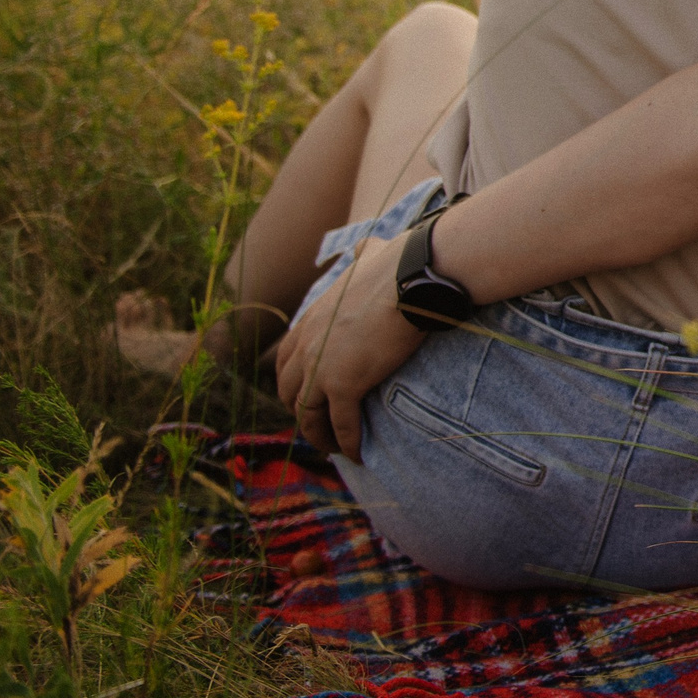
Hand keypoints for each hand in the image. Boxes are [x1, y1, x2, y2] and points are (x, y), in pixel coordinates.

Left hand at [273, 231, 425, 461]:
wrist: (411, 279)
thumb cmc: (399, 265)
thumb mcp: (370, 256)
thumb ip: (362, 255)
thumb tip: (365, 244)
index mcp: (311, 319)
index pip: (286, 357)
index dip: (292, 379)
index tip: (306, 393)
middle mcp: (307, 346)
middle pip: (289, 390)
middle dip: (300, 410)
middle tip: (318, 424)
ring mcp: (321, 368)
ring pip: (307, 415)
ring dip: (318, 435)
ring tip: (334, 448)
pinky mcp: (343, 385)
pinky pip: (339, 424)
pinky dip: (346, 442)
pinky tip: (357, 453)